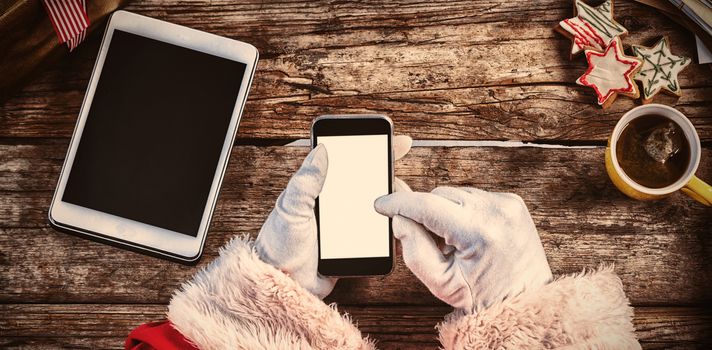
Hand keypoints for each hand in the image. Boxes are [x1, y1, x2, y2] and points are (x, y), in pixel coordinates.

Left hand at [255, 135, 412, 298]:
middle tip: (399, 173)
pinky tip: (398, 225)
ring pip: (376, 207)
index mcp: (318, 190)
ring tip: (400, 201)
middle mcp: (335, 204)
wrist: (282, 284)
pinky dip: (388, 230)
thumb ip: (306, 181)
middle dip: (387, 174)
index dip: (370, 149)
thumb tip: (321, 150)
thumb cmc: (278, 246)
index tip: (392, 140)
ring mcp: (346, 225)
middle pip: (368, 182)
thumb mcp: (290, 209)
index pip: (347, 162)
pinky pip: (376, 235)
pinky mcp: (354, 246)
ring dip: (391, 203)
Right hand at [375, 187, 551, 311]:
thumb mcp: (440, 283)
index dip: (399, 203)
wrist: (523, 301)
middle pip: (439, 195)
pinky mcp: (512, 202)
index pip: (427, 205)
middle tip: (428, 241)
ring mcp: (508, 204)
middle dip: (425, 213)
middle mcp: (498, 211)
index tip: (381, 204)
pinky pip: (472, 196)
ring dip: (444, 212)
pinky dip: (461, 211)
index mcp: (480, 232)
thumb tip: (399, 217)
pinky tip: (466, 234)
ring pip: (454, 193)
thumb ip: (413, 248)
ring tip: (452, 242)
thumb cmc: (484, 297)